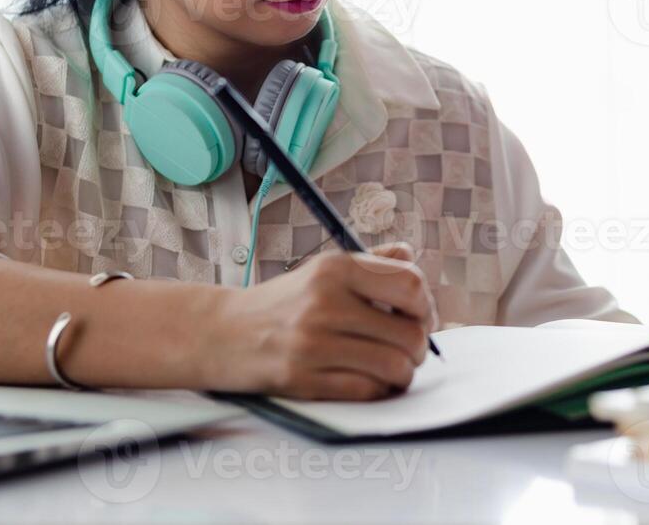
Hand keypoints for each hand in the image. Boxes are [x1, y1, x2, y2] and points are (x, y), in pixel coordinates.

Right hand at [199, 241, 438, 399]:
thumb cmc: (282, 303)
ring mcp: (313, 342)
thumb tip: (410, 257)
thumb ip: (369, 263)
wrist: (222, 333)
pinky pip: (367, 391)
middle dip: (419, 346)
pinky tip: (372, 381)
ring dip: (404, 373)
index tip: (421, 316)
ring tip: (394, 368)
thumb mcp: (321, 270)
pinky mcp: (303, 378)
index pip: (409, 284)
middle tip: (410, 348)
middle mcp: (325, 302)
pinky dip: (379, 390)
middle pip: (409, 332)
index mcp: (334, 268)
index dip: (425, 305)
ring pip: (394, 366)